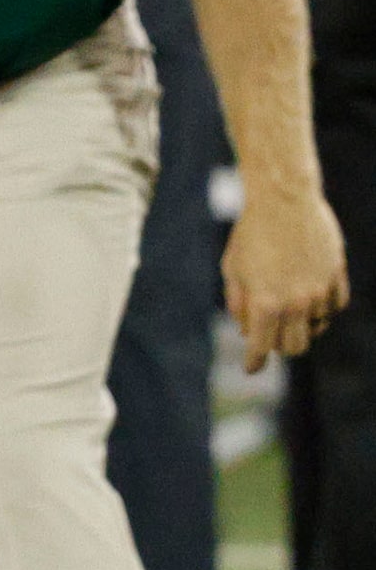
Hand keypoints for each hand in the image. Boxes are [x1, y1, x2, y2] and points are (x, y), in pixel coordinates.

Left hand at [226, 182, 348, 372]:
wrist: (283, 200)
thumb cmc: (250, 234)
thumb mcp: (233, 269)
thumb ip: (239, 303)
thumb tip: (247, 331)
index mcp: (265, 303)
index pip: (261, 347)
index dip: (254, 362)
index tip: (251, 369)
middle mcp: (296, 303)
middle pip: (294, 347)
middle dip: (279, 346)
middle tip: (270, 337)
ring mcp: (320, 291)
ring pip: (316, 328)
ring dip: (301, 325)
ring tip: (288, 309)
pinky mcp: (337, 276)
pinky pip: (335, 307)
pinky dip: (323, 310)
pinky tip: (311, 301)